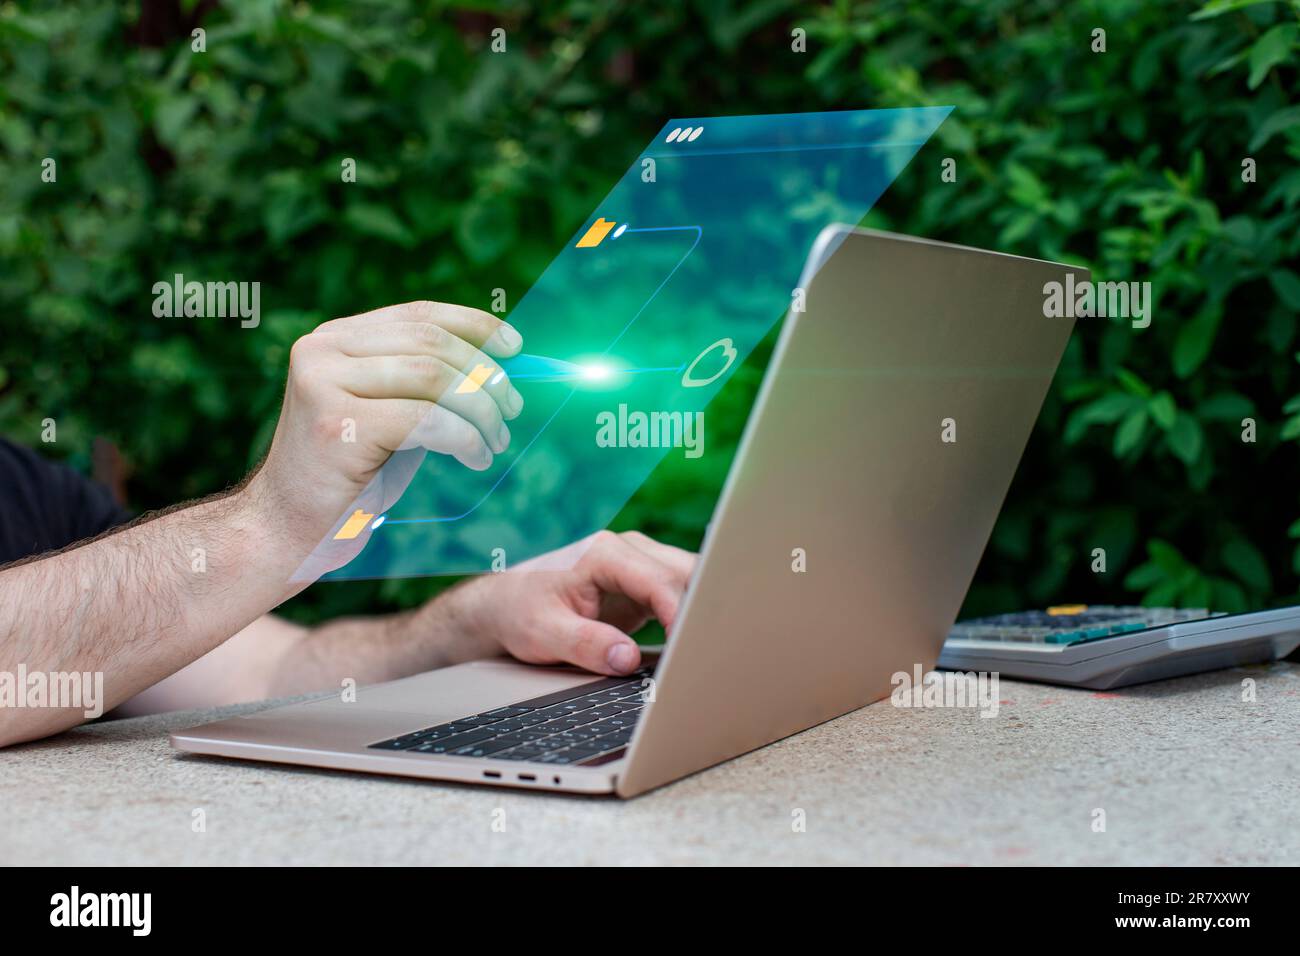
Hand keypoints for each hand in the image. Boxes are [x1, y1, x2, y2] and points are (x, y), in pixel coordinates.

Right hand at [242, 301, 524, 573]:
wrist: (289, 532)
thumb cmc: (351, 477)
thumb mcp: (389, 415)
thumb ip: (423, 383)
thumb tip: (496, 365)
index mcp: (334, 339)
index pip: (417, 315)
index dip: (473, 325)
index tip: (515, 346)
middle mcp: (322, 350)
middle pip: (431, 344)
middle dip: (485, 376)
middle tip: (513, 409)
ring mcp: (323, 384)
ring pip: (433, 378)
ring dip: (481, 410)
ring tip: (495, 441)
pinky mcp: (335, 424)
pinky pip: (427, 420)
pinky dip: (466, 438)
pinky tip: (476, 458)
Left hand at [450, 531, 697, 675]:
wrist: (504, 602)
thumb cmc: (520, 612)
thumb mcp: (544, 633)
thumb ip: (586, 644)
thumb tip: (628, 658)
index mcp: (602, 554)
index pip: (658, 580)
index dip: (681, 613)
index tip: (690, 647)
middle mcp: (626, 550)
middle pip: (684, 572)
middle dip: (703, 606)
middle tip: (711, 648)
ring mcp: (638, 564)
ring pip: (689, 578)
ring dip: (701, 608)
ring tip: (709, 647)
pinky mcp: (642, 584)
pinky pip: (679, 593)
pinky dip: (691, 615)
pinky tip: (695, 643)